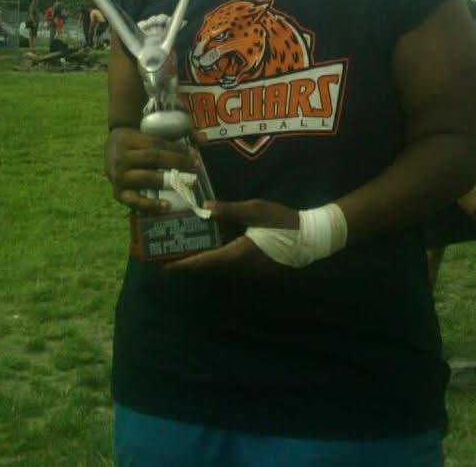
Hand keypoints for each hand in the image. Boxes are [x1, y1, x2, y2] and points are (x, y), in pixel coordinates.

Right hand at [104, 127, 198, 211]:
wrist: (110, 150)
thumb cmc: (138, 142)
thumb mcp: (151, 133)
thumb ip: (179, 134)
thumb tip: (205, 139)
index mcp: (130, 139)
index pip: (157, 143)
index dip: (177, 149)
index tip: (194, 155)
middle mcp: (122, 157)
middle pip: (153, 158)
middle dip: (177, 162)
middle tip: (196, 168)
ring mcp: (118, 176)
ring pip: (146, 178)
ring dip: (167, 182)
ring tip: (186, 185)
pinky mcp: (118, 194)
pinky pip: (135, 201)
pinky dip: (150, 205)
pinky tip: (167, 206)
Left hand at [168, 198, 298, 273]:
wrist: (311, 237)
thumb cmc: (283, 222)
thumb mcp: (255, 210)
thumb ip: (229, 209)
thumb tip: (205, 208)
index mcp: (238, 254)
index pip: (204, 262)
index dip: (183, 264)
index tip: (164, 266)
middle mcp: (240, 266)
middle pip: (208, 265)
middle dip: (188, 260)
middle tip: (168, 252)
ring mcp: (248, 268)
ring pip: (219, 263)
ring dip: (203, 255)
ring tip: (186, 243)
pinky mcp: (255, 266)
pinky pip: (230, 261)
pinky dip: (218, 252)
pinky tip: (214, 238)